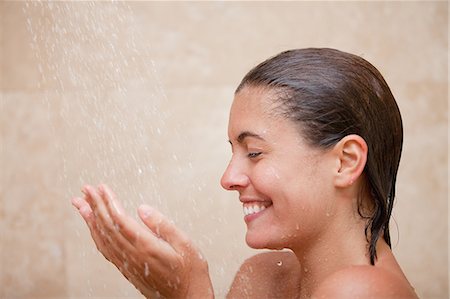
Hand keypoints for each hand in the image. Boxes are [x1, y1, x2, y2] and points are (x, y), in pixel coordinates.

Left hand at [71, 184, 213, 298]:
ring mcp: (127, 264)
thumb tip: (142, 208)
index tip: (101, 187)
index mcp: (146, 247)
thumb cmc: (190, 274)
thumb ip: (162, 225)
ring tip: (81, 204)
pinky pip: (105, 250)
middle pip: (106, 227)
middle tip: (85, 189)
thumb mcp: (185, 245)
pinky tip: (94, 228)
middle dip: (94, 206)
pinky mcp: (127, 270)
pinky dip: (96, 235)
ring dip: (90, 219)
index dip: (108, 202)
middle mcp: (132, 256)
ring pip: (102, 238)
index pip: (119, 220)